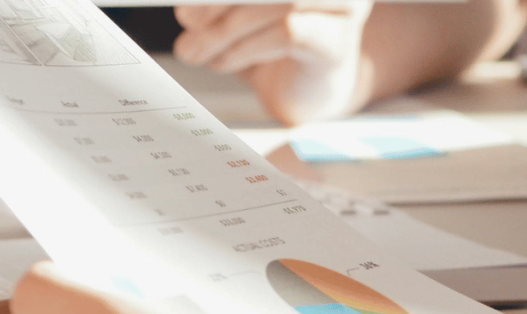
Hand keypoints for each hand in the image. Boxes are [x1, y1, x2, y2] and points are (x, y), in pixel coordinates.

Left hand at [173, 2, 373, 124]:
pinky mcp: (336, 43)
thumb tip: (187, 8)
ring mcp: (341, 7)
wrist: (299, 92)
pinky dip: (245, 48)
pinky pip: (287, 33)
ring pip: (277, 3)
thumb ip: (218, 2)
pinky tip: (222, 61)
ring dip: (225, 29)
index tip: (185, 1)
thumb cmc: (267, 46)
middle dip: (217, 0)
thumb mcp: (236, 11)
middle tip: (186, 20)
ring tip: (195, 50)